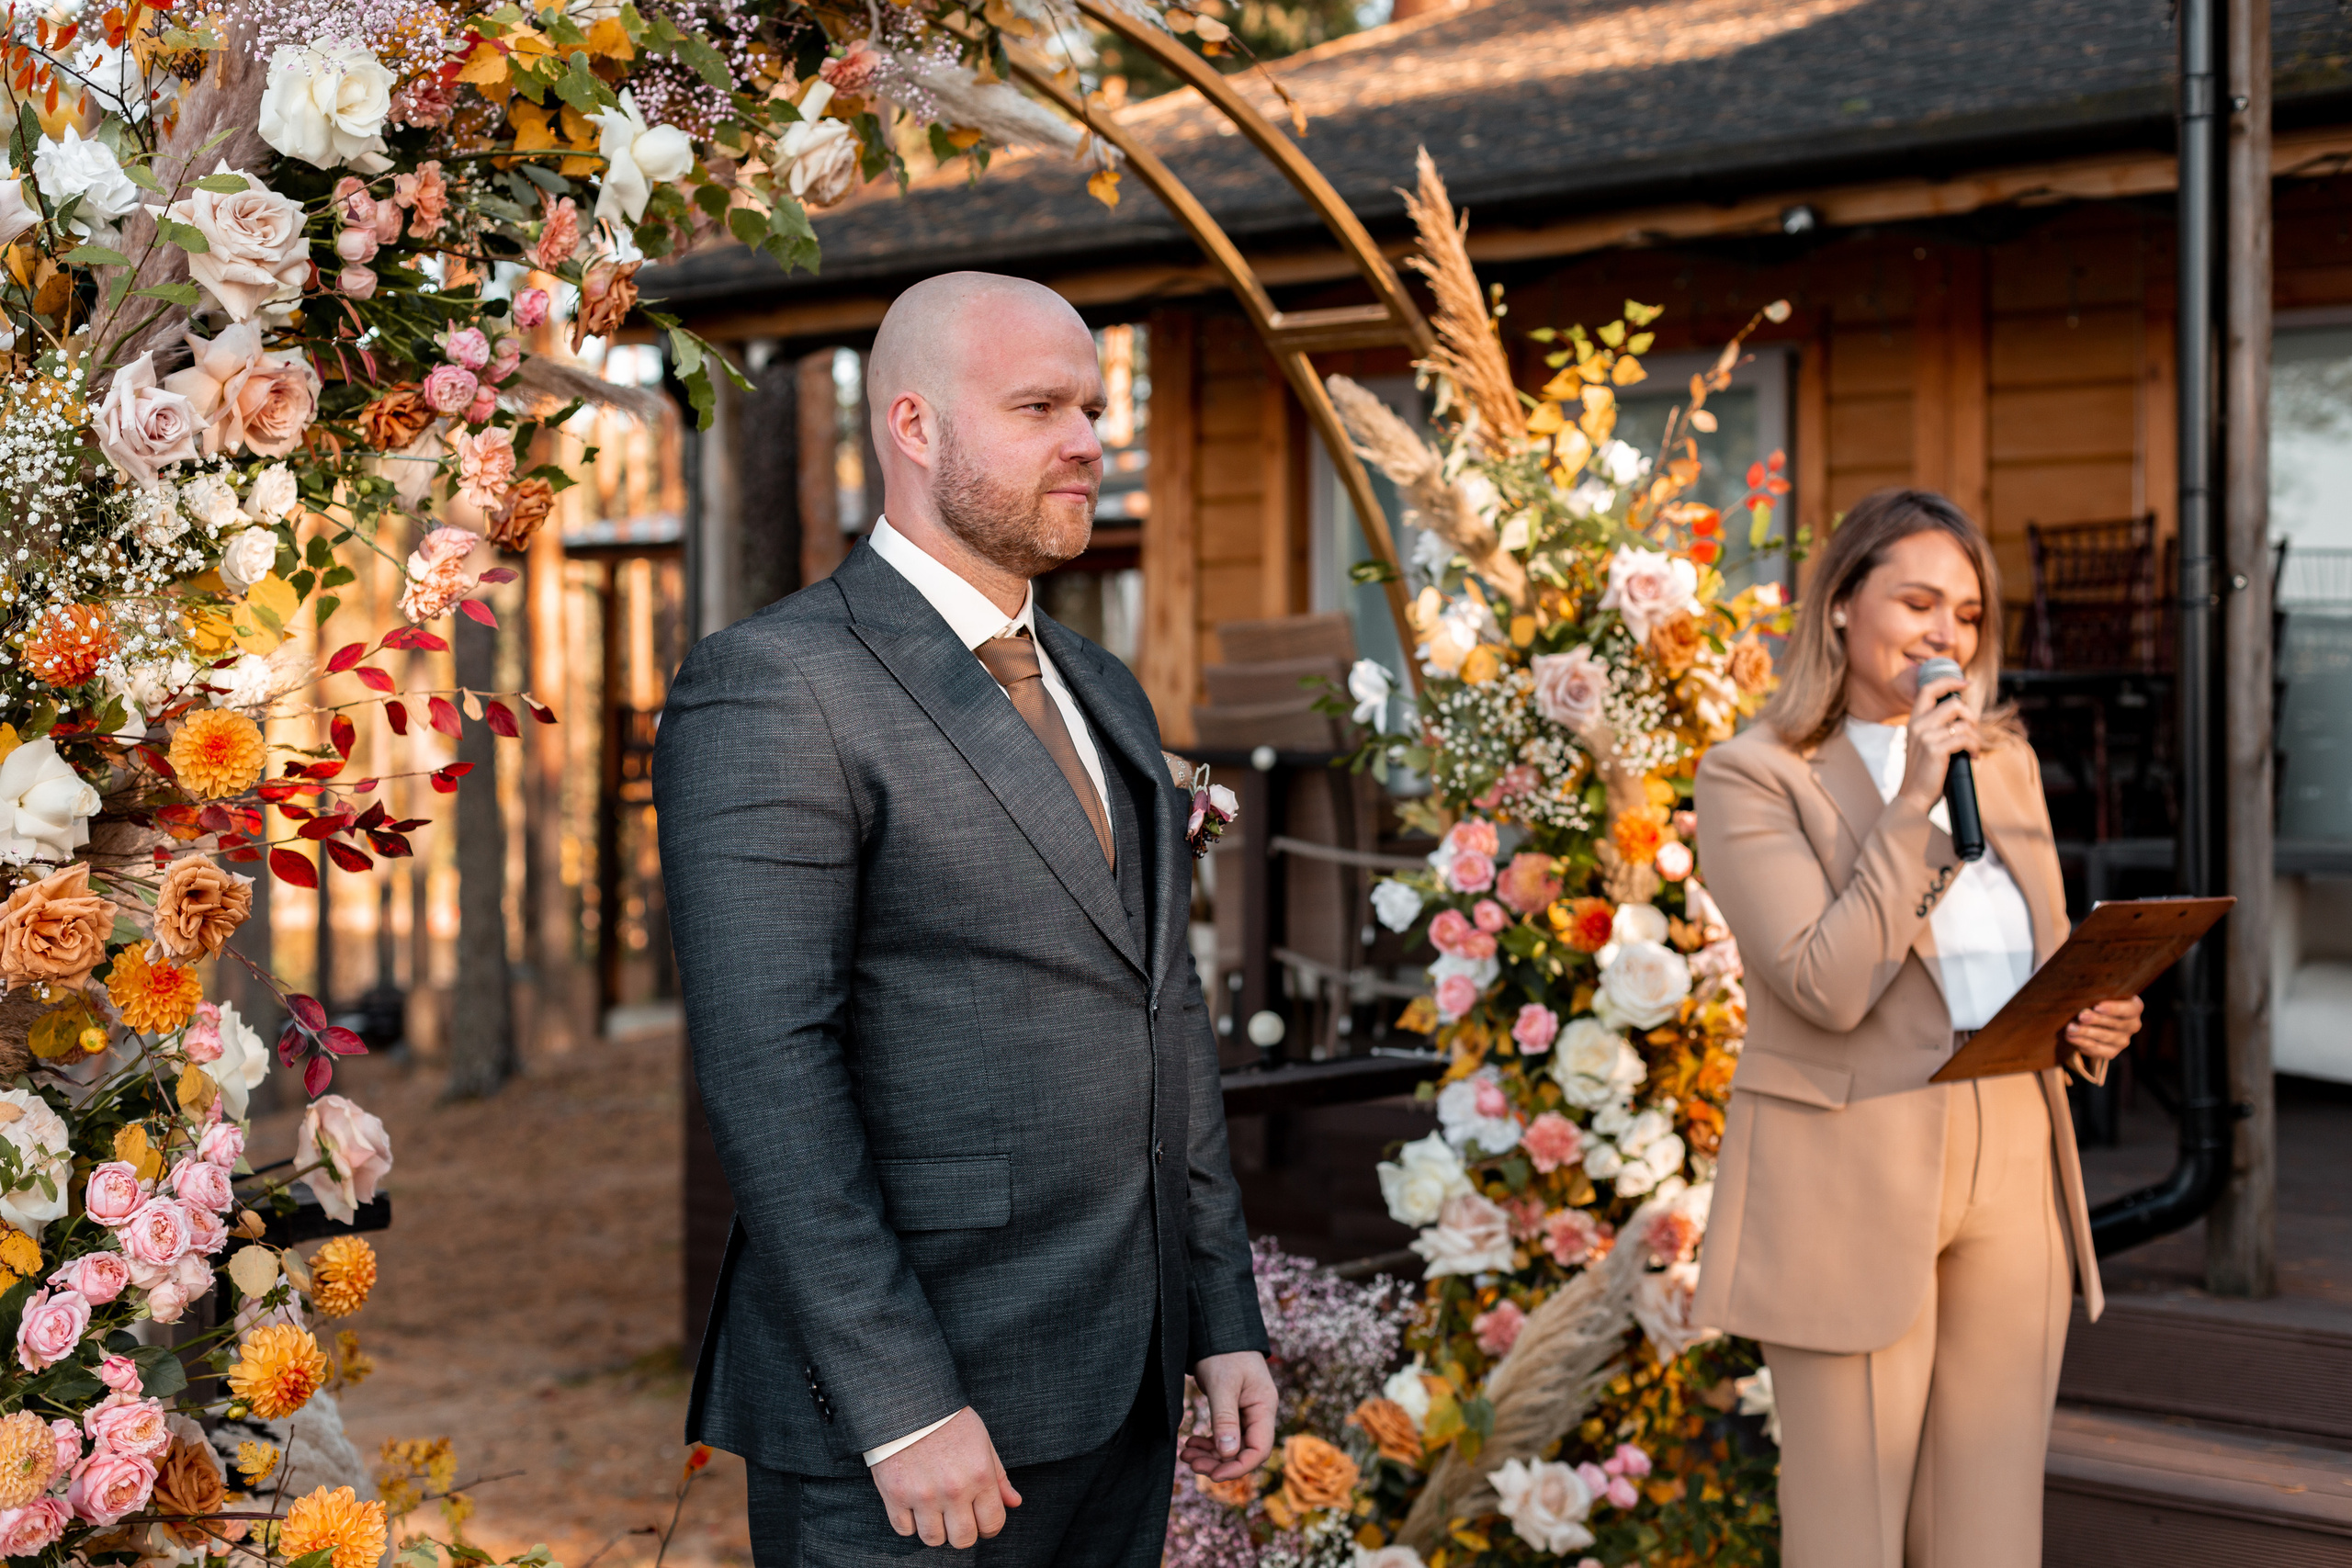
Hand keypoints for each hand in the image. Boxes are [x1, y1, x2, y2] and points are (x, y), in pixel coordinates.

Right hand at [869, 1407, 1021, 1548]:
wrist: (908, 1401)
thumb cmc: (949, 1419)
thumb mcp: (982, 1441)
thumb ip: (998, 1476)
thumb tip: (1014, 1502)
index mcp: (980, 1475)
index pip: (992, 1524)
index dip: (989, 1527)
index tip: (981, 1521)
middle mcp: (953, 1490)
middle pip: (963, 1539)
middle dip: (963, 1532)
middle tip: (957, 1518)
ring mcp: (922, 1495)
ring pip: (933, 1539)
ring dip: (936, 1529)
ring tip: (934, 1510)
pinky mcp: (895, 1495)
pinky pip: (904, 1529)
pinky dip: (909, 1523)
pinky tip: (913, 1505)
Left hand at [1181, 1351, 1274, 1481]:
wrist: (1217, 1330)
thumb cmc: (1223, 1353)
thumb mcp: (1223, 1384)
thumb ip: (1225, 1418)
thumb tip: (1228, 1453)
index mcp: (1264, 1407)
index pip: (1259, 1449)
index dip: (1238, 1467)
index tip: (1213, 1475)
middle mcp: (1258, 1413)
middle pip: (1244, 1451)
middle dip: (1218, 1462)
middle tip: (1190, 1464)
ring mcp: (1246, 1412)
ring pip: (1231, 1446)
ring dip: (1210, 1454)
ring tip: (1185, 1454)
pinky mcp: (1232, 1410)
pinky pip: (1223, 1436)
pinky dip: (1208, 1443)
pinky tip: (1190, 1442)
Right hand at [1894, 668, 1981, 815]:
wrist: (1913, 796)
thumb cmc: (1924, 772)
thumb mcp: (1924, 743)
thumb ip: (1935, 727)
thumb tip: (1962, 716)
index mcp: (1913, 721)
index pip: (1928, 689)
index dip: (1948, 681)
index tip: (1965, 682)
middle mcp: (1917, 725)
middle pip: (1953, 704)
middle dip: (1971, 716)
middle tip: (1972, 730)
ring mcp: (1925, 737)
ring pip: (1963, 723)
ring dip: (1975, 736)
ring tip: (1973, 748)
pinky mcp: (1935, 749)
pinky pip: (1965, 739)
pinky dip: (1974, 747)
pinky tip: (1973, 757)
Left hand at [2066, 995, 2143, 1065]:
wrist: (2092, 1019)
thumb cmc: (2097, 1000)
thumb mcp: (2100, 995)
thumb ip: (2096, 996)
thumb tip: (2084, 1005)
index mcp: (2134, 1008)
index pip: (2129, 1009)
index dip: (2114, 1009)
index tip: (2097, 1007)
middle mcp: (2133, 1025)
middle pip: (2116, 1024)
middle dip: (2096, 1020)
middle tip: (2080, 1016)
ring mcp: (2123, 1040)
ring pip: (2105, 1038)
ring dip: (2086, 1033)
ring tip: (2071, 1028)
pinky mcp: (2112, 1052)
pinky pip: (2099, 1050)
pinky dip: (2084, 1044)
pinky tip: (2072, 1038)